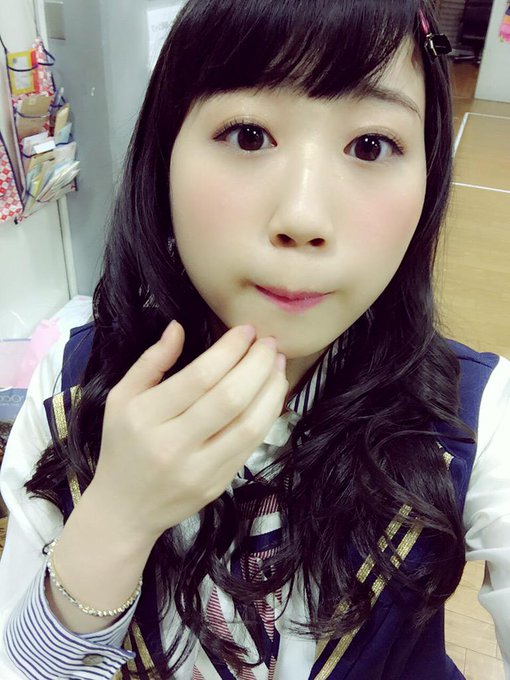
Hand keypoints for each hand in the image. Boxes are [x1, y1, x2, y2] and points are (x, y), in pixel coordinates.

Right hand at [89, 322, 287, 541]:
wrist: (124, 509)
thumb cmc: (123, 445)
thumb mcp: (122, 397)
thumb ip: (151, 361)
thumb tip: (178, 327)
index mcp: (146, 417)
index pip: (200, 377)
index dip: (230, 350)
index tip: (247, 330)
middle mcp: (173, 445)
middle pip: (230, 399)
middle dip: (257, 364)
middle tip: (270, 343)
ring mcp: (198, 470)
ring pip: (248, 424)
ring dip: (271, 390)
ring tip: (278, 365)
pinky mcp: (217, 485)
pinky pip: (251, 445)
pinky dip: (268, 416)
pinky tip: (272, 394)